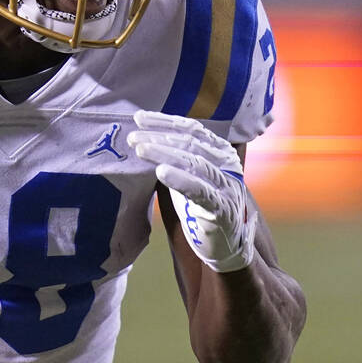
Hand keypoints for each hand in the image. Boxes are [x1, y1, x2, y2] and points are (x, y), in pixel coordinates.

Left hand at [128, 110, 255, 272]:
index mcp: (219, 151)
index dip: (164, 121)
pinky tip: (161, 172)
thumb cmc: (203, 207)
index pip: (191, 129)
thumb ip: (176, 157)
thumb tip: (143, 137)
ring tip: (141, 149)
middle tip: (133, 137)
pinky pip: (200, 190)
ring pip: (193, 163)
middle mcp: (226, 164)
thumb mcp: (190, 176)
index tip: (138, 118)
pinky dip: (180, 179)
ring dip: (164, 154)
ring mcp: (226, 186)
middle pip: (189, 143)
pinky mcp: (223, 209)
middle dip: (158, 137)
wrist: (228, 245)